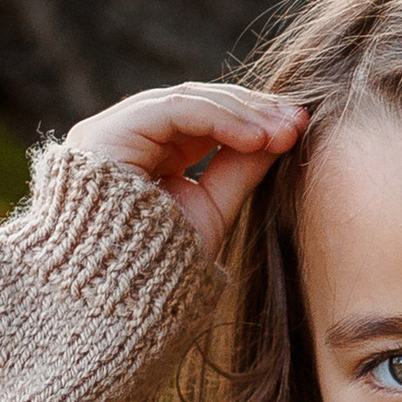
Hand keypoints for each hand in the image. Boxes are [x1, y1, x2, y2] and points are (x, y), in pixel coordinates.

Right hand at [64, 82, 306, 260]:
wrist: (115, 300)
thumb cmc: (159, 268)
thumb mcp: (211, 210)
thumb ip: (240, 168)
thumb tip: (284, 132)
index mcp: (145, 156)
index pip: (203, 120)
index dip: (250, 119)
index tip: (298, 127)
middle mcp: (124, 139)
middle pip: (197, 104)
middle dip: (252, 111)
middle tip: (298, 120)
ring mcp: (109, 133)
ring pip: (186, 101)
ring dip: (242, 113)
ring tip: (283, 133)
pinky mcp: (103, 135)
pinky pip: (171, 110)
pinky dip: (218, 119)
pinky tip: (254, 139)